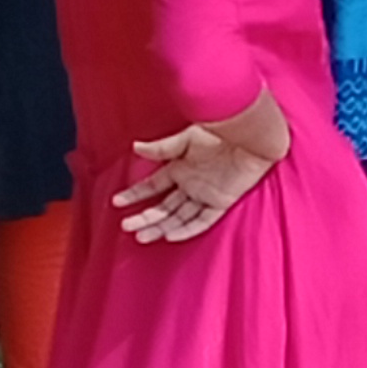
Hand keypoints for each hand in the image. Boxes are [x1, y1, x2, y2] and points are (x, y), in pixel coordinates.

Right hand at [111, 120, 281, 242]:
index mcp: (179, 168)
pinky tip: (171, 235)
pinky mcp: (221, 202)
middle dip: (145, 217)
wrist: (250, 135)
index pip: (153, 187)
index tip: (116, 202)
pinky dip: (188, 229)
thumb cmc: (221, 131)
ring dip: (161, 226)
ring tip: (141, 236)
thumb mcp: (186, 138)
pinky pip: (203, 220)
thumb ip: (162, 148)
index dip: (135, 195)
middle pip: (164, 207)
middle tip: (126, 226)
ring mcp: (205, 194)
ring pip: (179, 216)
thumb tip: (135, 147)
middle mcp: (190, 184)